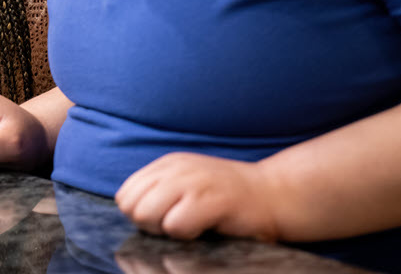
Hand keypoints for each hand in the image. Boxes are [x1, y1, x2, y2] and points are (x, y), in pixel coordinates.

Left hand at [115, 153, 279, 241]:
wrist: (275, 195)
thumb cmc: (229, 198)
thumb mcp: (188, 185)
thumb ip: (159, 192)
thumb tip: (129, 211)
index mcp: (167, 165)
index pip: (125, 194)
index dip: (139, 214)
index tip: (165, 218)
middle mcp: (176, 169)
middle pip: (131, 206)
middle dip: (148, 224)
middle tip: (177, 224)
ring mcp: (193, 181)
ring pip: (146, 213)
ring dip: (165, 229)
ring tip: (191, 224)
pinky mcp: (211, 199)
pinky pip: (175, 226)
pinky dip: (187, 234)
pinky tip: (206, 227)